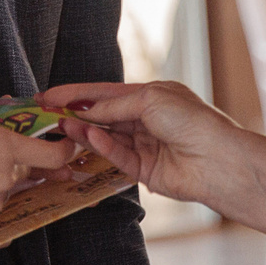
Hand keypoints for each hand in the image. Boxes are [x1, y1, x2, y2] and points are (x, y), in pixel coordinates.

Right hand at [45, 81, 243, 207]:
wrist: (219, 161)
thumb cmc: (193, 121)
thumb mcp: (150, 100)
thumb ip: (114, 105)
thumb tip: (85, 110)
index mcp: (151, 97)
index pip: (105, 93)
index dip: (76, 93)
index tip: (48, 95)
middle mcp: (146, 120)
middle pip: (102, 116)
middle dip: (75, 114)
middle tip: (46, 114)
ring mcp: (145, 146)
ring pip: (106, 138)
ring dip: (85, 131)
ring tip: (62, 125)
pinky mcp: (145, 171)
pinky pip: (118, 157)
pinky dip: (103, 148)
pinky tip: (88, 138)